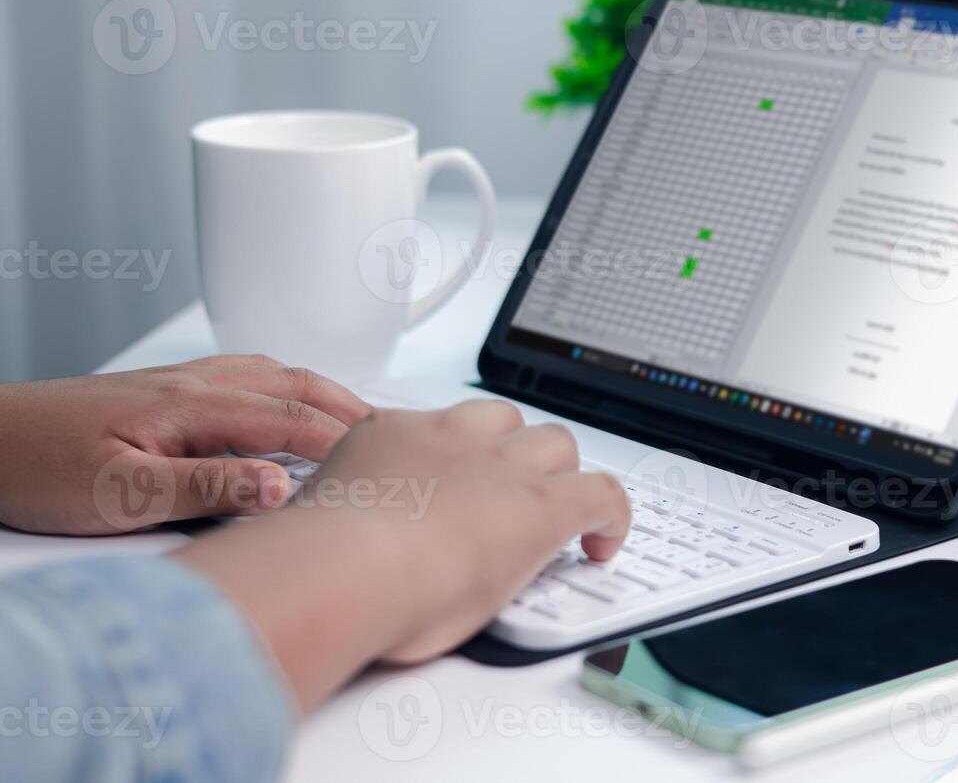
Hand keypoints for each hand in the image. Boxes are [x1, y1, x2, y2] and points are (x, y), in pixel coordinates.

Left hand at [0, 355, 371, 535]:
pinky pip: (240, 379)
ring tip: (351, 420)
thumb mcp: (118, 495)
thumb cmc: (33, 467)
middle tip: (390, 434)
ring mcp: (173, 384)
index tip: (388, 463)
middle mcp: (190, 384)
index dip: (346, 441)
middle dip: (347, 405)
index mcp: (190, 405)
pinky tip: (277, 412)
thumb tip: (282, 487)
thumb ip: (204, 489)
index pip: (292, 418)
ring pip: (268, 374)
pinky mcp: (156, 395)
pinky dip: (280, 391)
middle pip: (293, 382)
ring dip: (317, 393)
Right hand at [173, 399, 631, 709]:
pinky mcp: (544, 505)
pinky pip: (604, 493)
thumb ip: (338, 518)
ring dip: (559, 475)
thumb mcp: (321, 521)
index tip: (456, 476)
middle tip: (513, 495)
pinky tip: (604, 545)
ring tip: (556, 516)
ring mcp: (502, 466)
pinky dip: (612, 516)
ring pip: (555, 444)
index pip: (437, 426)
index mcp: (392, 436)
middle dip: (514, 452)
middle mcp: (451, 439)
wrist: (344, 566)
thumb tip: (331, 545)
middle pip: (505, 421)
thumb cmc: (314, 564)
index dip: (457, 450)